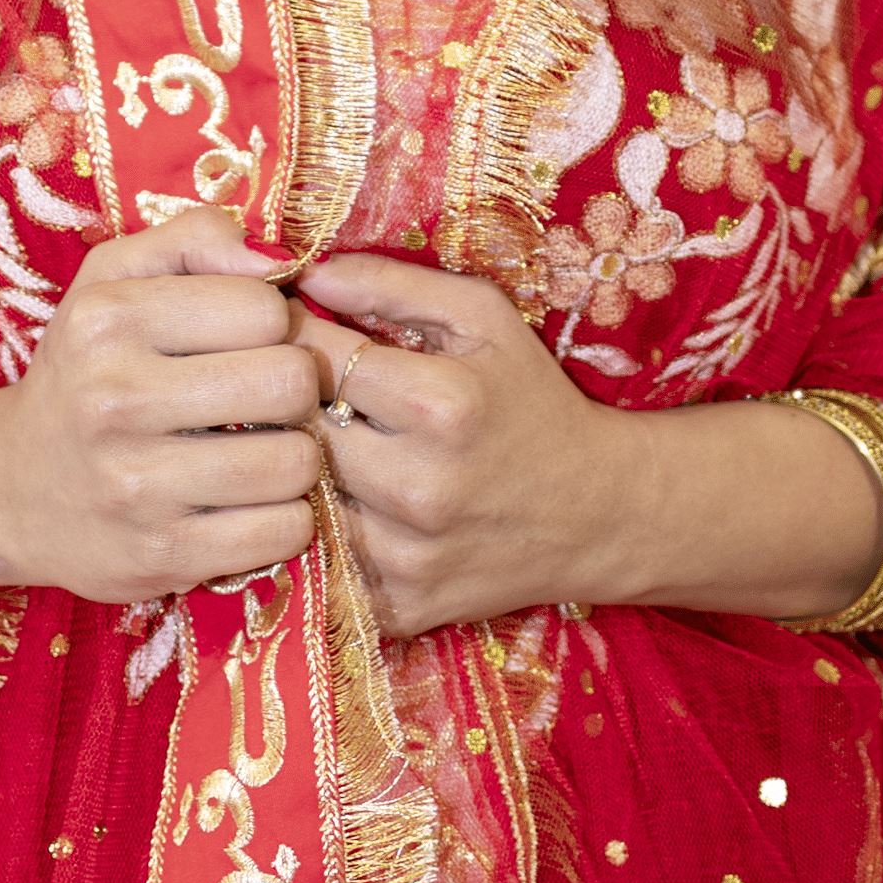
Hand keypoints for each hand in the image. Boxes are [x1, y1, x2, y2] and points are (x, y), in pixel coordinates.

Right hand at [0, 206, 321, 606]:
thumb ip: (193, 239)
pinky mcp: (162, 556)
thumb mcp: (112, 280)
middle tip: (264, 400)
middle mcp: (116, 400)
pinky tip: (247, 504)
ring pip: (296, 462)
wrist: (6, 489)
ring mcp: (138, 486)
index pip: (263, 306)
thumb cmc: (83, 371)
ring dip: (294, 457)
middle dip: (294, 389)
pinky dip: (281, 518)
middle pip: (290, 381)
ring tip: (258, 451)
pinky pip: (281, 532)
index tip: (244, 343)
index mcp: (108, 319)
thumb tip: (275, 260)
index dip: (273, 322)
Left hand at [295, 253, 634, 638]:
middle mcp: (419, 486)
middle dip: (283, 407)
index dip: (291, 339)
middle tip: (289, 393)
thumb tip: (306, 273)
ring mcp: (406, 556)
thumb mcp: (484, 318)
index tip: (290, 335)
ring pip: (294, 502)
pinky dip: (314, 534)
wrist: (599, 514)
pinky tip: (335, 507)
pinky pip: (317, 565)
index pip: (311, 358)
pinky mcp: (397, 609)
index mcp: (440, 404)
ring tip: (313, 447)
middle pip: (292, 434)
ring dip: (293, 474)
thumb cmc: (532, 400)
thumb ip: (393, 284)